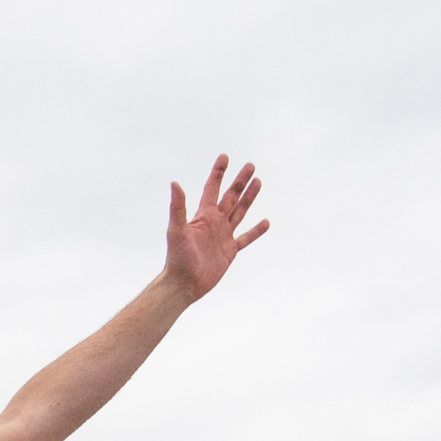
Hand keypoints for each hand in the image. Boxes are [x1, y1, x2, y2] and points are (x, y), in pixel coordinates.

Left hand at [160, 155, 268, 299]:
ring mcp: (223, 236)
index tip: (225, 156)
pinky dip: (256, 231)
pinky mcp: (230, 251)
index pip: (212, 188)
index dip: (218, 172)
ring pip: (240, 212)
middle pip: (230, 196)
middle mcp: (214, 223)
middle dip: (240, 181)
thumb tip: (174, 182)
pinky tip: (265, 222)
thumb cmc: (177, 258)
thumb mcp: (176, 230)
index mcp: (203, 216)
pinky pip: (246, 238)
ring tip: (259, 182)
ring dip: (249, 198)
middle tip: (251, 165)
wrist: (184, 284)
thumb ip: (177, 207)